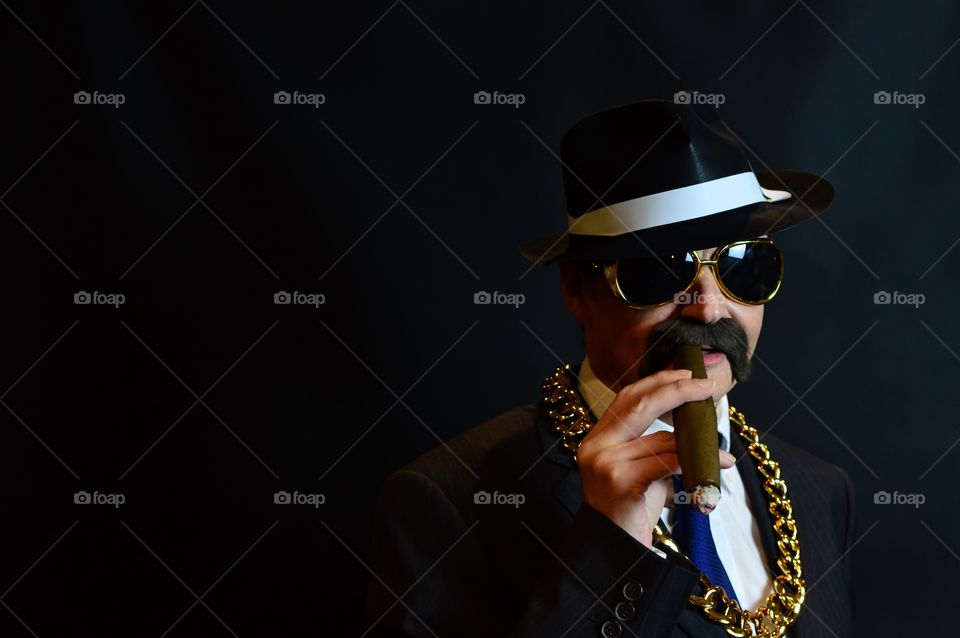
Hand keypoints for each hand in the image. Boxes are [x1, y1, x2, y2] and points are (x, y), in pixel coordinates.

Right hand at [576, 368, 736, 547]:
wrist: (617, 552)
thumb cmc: (631, 510)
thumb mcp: (639, 470)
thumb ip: (652, 443)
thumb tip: (690, 420)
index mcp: (596, 438)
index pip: (626, 398)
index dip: (656, 382)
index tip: (685, 373)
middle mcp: (595, 446)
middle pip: (638, 404)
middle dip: (676, 390)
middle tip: (706, 386)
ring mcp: (605, 463)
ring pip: (660, 439)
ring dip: (696, 443)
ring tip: (720, 450)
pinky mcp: (620, 481)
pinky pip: (666, 463)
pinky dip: (695, 463)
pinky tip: (715, 466)